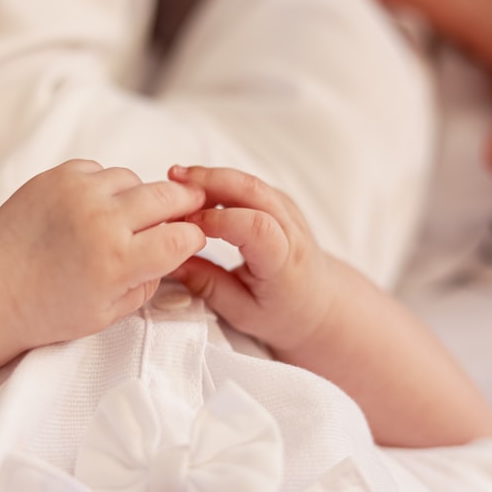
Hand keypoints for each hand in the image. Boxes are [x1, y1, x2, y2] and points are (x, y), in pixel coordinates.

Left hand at [0, 161, 206, 349]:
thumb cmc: (48, 306)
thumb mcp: (107, 314)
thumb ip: (147, 283)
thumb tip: (172, 253)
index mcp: (117, 261)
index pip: (182, 238)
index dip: (192, 239)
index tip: (188, 241)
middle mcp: (102, 221)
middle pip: (169, 196)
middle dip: (184, 204)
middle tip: (187, 210)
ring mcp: (80, 192)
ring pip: (135, 180)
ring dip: (140, 196)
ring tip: (125, 219)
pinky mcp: (61, 176)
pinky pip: (102, 171)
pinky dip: (106, 187)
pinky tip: (94, 209)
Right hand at [167, 165, 336, 358]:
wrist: (318, 303)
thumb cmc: (282, 313)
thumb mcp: (242, 313)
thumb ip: (208, 287)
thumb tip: (172, 262)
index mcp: (284, 262)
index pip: (257, 227)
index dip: (219, 220)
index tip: (187, 225)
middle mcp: (291, 230)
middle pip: (253, 191)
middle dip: (211, 180)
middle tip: (172, 179)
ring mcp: (288, 212)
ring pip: (250, 182)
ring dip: (212, 177)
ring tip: (175, 180)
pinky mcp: (279, 203)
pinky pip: (249, 185)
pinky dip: (221, 182)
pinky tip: (195, 190)